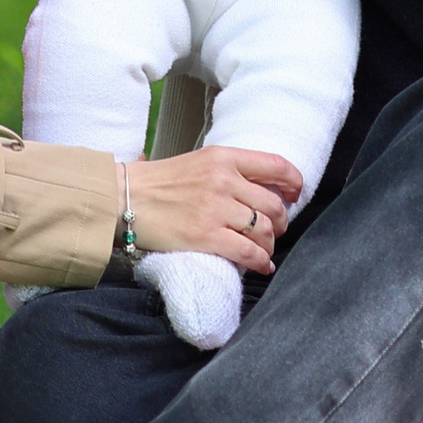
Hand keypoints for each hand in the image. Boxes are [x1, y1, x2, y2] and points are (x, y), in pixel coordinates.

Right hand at [125, 145, 302, 270]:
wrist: (126, 198)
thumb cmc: (159, 182)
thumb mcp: (198, 162)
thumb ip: (227, 170)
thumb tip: (259, 188)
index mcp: (222, 157)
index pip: (275, 165)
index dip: (294, 182)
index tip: (296, 194)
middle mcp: (224, 180)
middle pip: (273, 205)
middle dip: (281, 222)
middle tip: (276, 231)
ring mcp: (216, 209)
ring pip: (264, 231)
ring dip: (270, 245)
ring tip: (265, 250)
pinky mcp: (207, 236)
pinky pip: (248, 253)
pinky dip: (260, 262)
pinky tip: (261, 266)